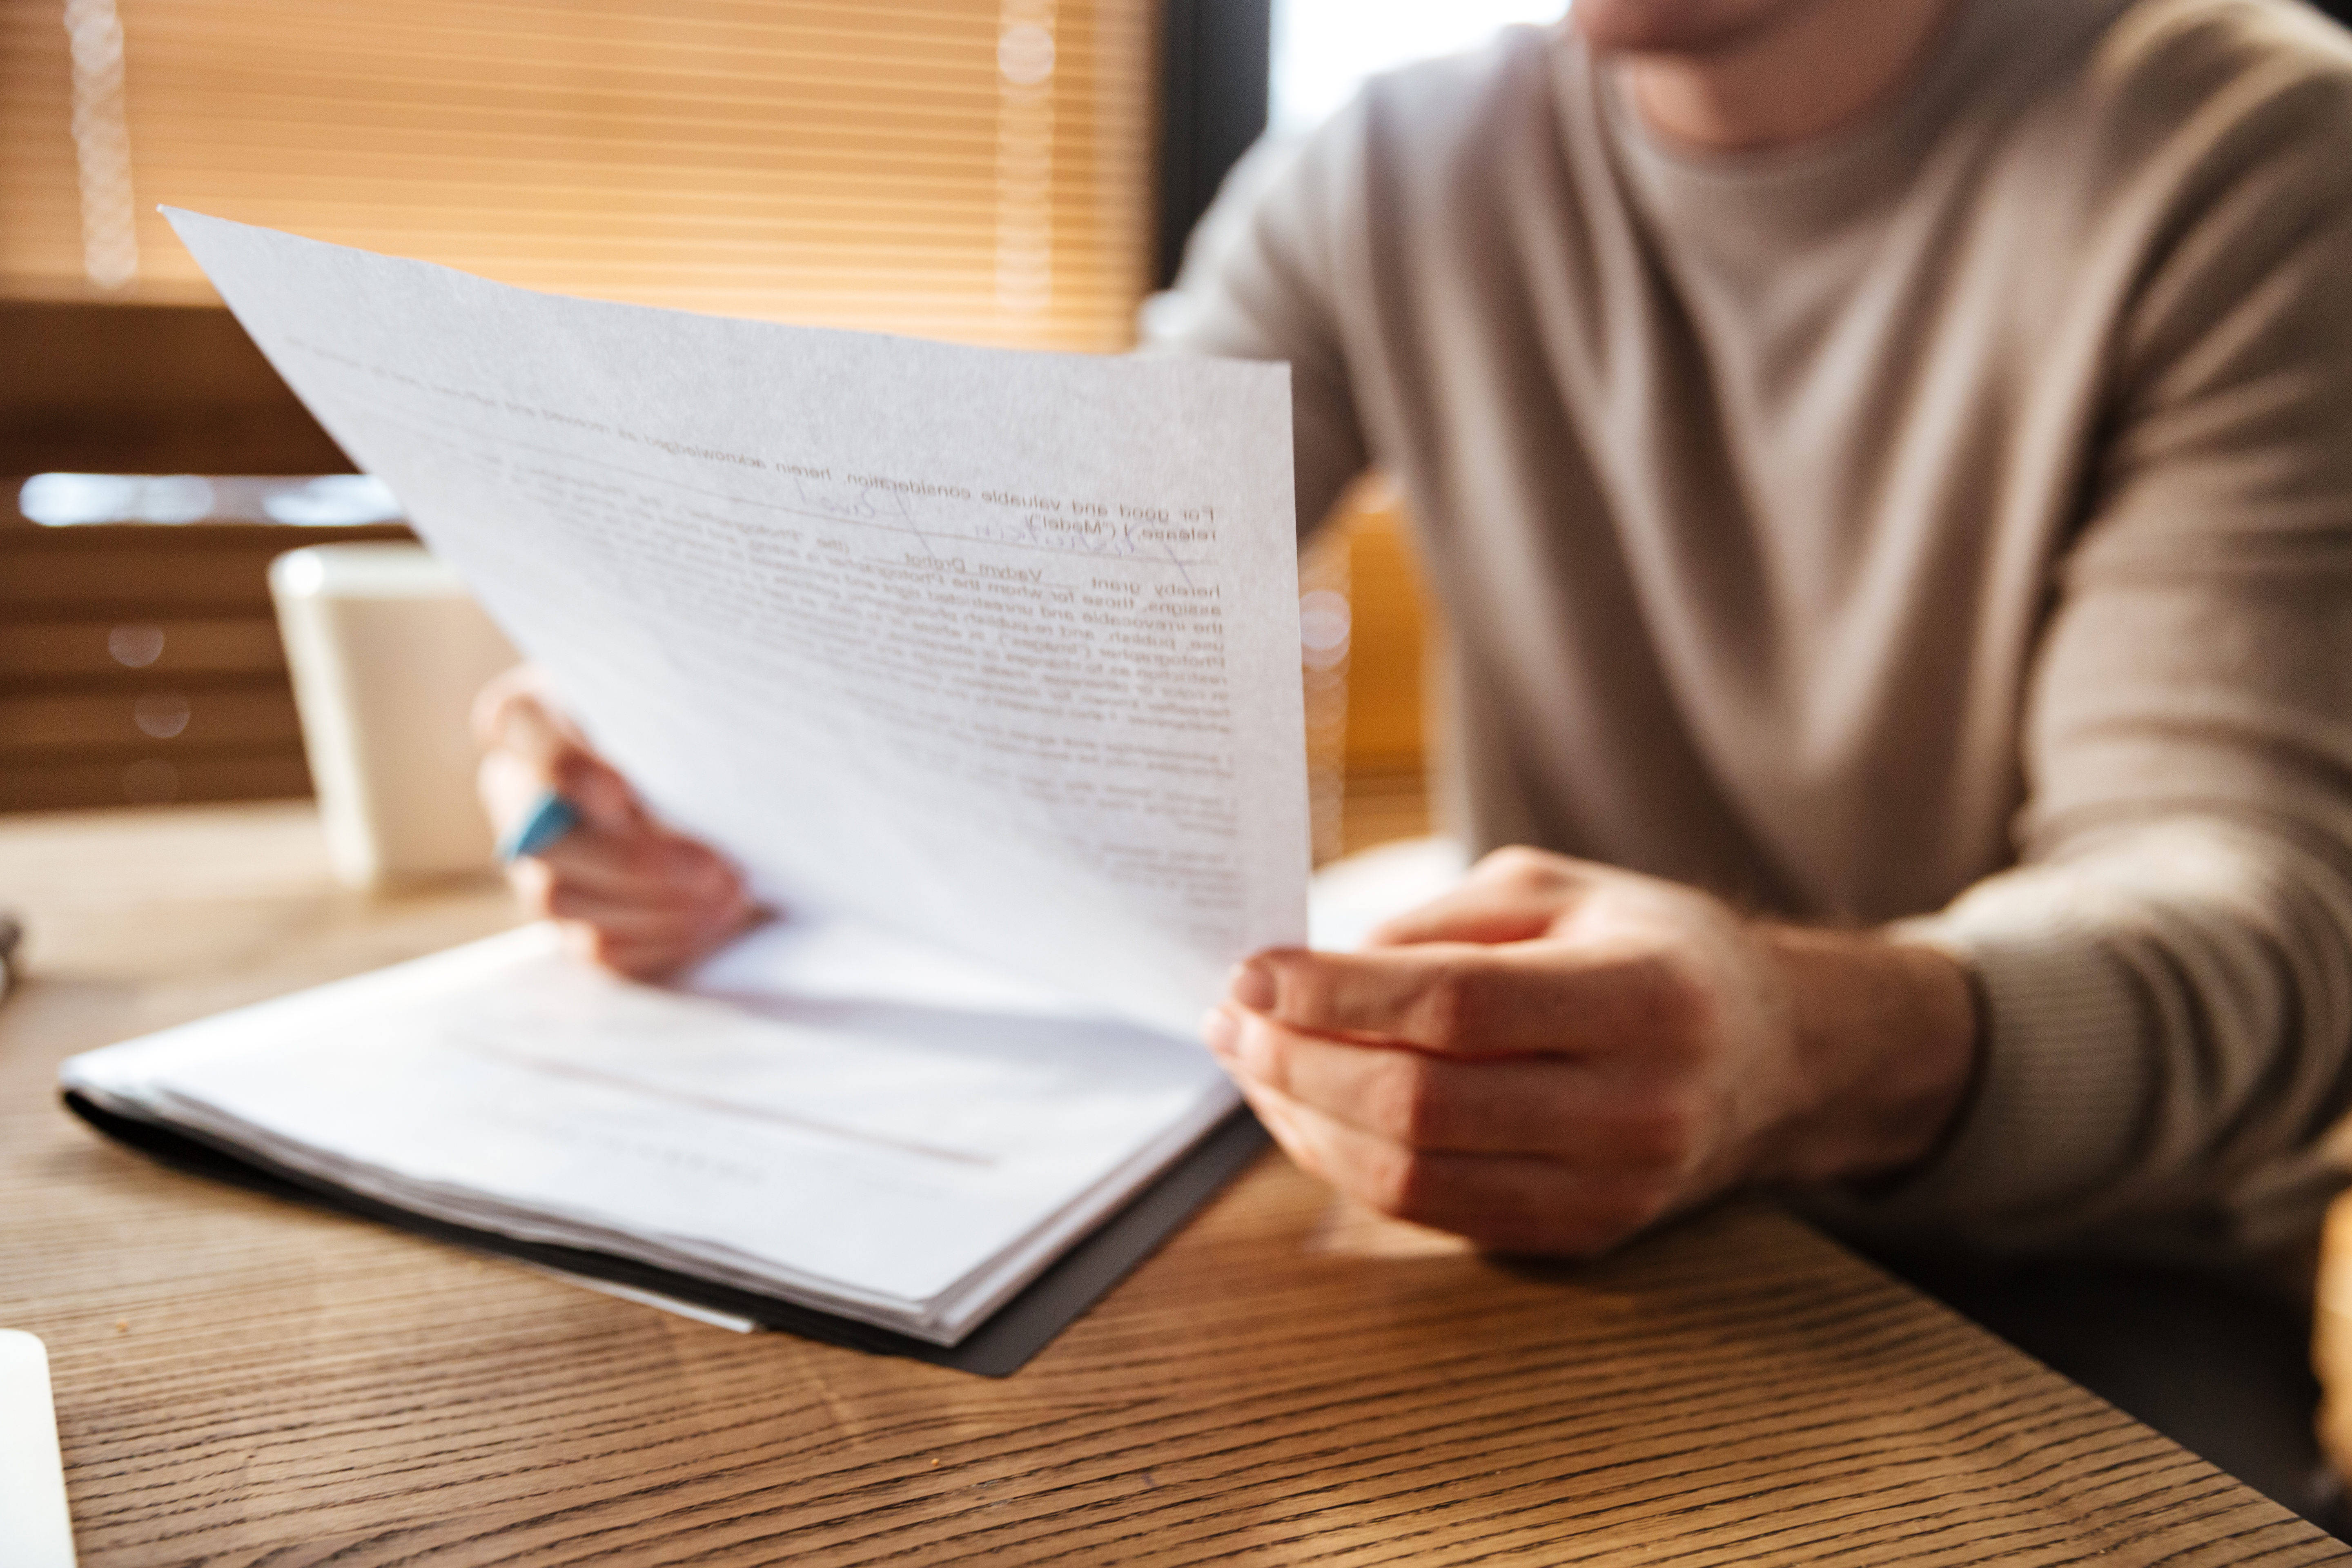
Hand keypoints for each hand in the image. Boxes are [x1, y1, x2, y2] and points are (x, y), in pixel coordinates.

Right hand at [473, 665, 759, 978]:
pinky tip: (715, 921)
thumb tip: (716, 768)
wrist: (719, 782)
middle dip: (635, 861)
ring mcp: (539, 862)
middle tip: (714, 869)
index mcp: (535, 717)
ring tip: (730, 894)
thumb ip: (683, 718)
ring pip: (565, 900)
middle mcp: (519, 791)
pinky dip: (660, 938)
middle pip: (545, 837)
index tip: (620, 794)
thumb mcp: (693, 704)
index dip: (561, 764)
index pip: (516, 721)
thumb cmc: (698, 724)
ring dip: (656, 905)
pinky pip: (599, 946)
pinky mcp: (573, 919)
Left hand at [1203, 847, 1976, 1255]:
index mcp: (1643, 996)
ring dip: (1306, 1124)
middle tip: (1232, 1018)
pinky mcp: (1582, 1235)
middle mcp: (1638, 1106)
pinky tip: (1307, 1114)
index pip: (1455, 1007)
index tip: (1251, 972)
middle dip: (1298, 1063)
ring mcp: (1613, 1188)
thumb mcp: (1559, 891)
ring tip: (1251, 1064)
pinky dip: (1351, 1167)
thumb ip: (1440, 925)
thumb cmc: (1653, 950)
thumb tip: (1312, 972)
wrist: (1777, 1055)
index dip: (1335, 995)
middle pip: (1422, 1103)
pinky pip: (1436, 1213)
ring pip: (1415, 1178)